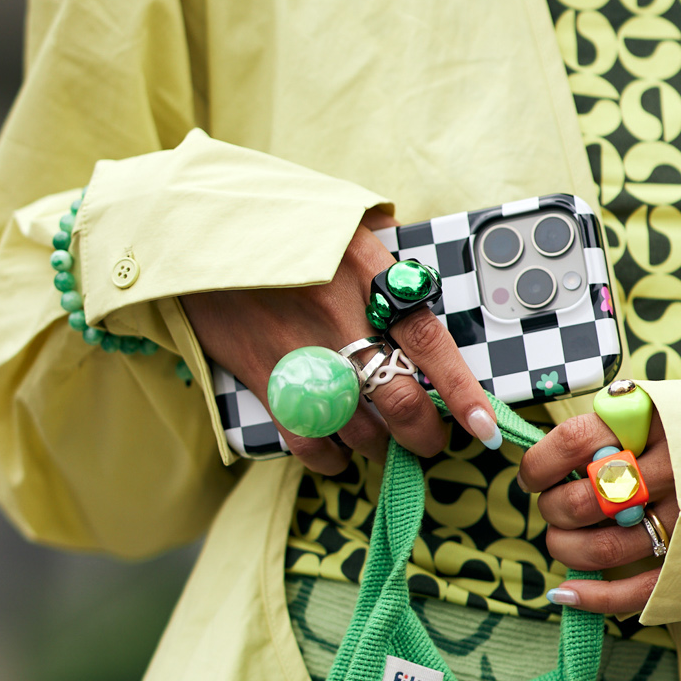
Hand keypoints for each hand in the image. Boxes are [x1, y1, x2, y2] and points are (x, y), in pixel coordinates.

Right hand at [182, 224, 500, 475]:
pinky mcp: (263, 377)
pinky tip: (335, 452)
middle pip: (402, 402)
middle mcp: (340, 317)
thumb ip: (383, 254)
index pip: (432, 344)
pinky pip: (310, 442)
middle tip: (428, 440)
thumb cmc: (273, 224)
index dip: (464, 393)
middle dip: (425, 435)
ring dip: (378, 446)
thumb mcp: (338, 221)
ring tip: (378, 439)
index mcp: (369, 274)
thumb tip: (421, 286)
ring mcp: (299, 352)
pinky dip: (330, 459)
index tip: (487, 427)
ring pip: (361, 429)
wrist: (192, 232)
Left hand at [517, 407, 678, 617]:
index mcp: (658, 423)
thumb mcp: (676, 407)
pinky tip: (566, 594)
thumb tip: (557, 456)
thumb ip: (624, 423)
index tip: (533, 477)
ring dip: (566, 551)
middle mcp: (673, 471)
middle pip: (580, 502)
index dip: (539, 465)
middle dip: (551, 512)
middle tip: (555, 510)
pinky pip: (635, 592)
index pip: (572, 442)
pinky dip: (592, 598)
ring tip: (565, 542)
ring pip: (600, 549)